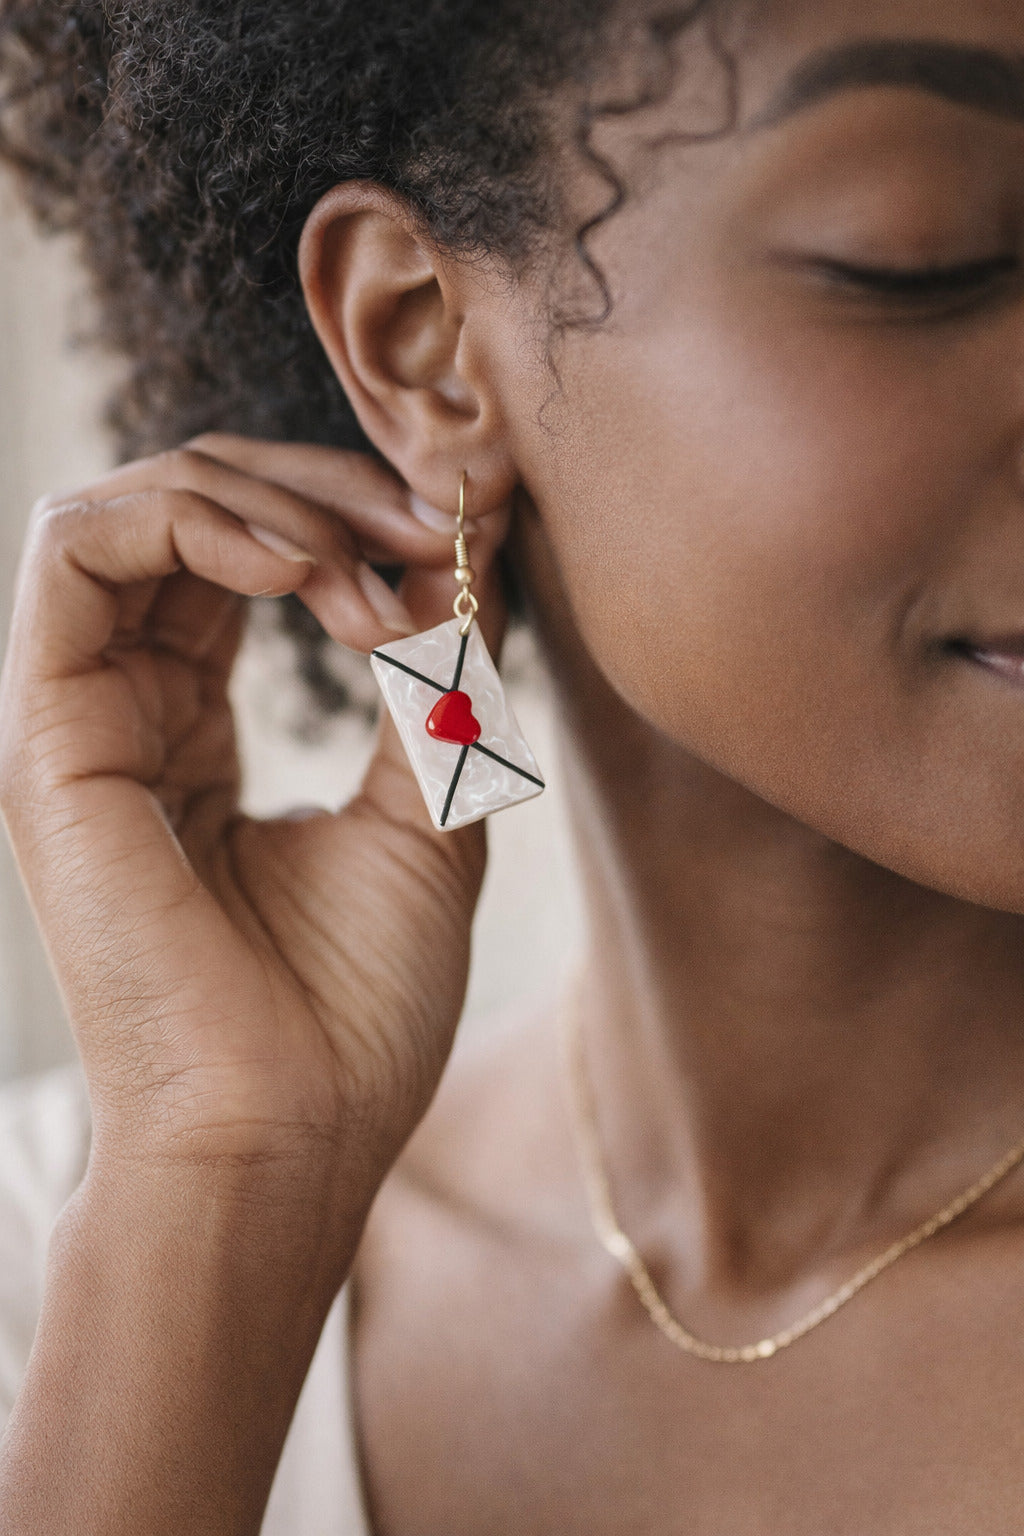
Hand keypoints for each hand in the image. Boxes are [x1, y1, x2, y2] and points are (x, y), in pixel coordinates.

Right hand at [0, 434, 511, 1224]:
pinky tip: (307, 572)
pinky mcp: (47, 733)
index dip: (349, 520)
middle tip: (431, 522)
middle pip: (191, 512)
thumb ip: (432, 685)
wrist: (286, 1139)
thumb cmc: (353, 1009)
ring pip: (131, 505)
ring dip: (270, 498)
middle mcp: (127, 712)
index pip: (244, 560)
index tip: (462, 542)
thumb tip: (462, 559)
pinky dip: (198, 519)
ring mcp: (80, 718)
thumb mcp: (426, 813)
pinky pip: (77, 549)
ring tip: (373, 565)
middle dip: (323, 489)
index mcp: (194, 733)